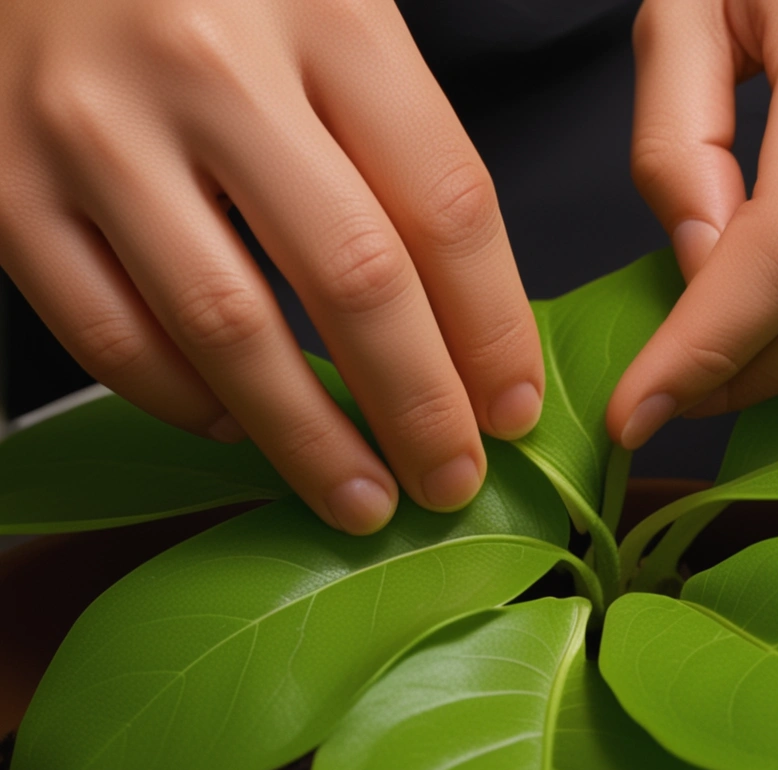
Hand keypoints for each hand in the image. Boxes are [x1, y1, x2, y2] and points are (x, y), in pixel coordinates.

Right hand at [0, 0, 543, 532]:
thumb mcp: (337, 16)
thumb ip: (402, 144)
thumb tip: (468, 326)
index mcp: (329, 15)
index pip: (447, 208)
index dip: (493, 332)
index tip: (511, 408)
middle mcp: (210, 66)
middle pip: (354, 279)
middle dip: (418, 406)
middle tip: (450, 478)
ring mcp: (96, 128)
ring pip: (229, 328)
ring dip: (308, 439)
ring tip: (361, 497)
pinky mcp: (6, 183)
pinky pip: (108, 334)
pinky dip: (183, 401)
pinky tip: (236, 424)